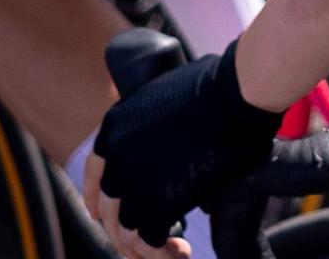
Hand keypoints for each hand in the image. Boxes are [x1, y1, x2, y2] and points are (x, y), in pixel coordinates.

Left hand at [88, 48, 281, 250]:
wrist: (233, 94)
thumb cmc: (214, 87)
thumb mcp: (160, 98)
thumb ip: (147, 126)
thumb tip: (160, 141)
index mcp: (112, 130)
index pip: (94, 177)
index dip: (96, 200)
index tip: (99, 215)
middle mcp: (116, 159)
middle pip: (109, 210)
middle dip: (122, 230)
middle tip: (141, 243)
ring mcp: (135, 182)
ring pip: (127, 232)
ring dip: (144, 248)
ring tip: (169, 251)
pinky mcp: (160, 203)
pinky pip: (150, 242)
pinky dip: (165, 253)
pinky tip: (181, 251)